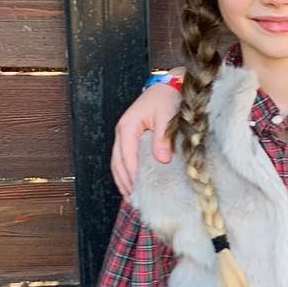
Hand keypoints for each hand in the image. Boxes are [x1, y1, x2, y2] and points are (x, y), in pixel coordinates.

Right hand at [110, 79, 182, 197]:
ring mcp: (124, 134)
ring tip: (131, 197)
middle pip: (117, 162)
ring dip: (122, 180)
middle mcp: (122, 131)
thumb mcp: (167, 116)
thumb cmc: (168, 99)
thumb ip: (163, 138)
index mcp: (128, 126)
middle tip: (134, 200)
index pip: (126, 156)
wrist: (170, 86)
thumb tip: (161, 159)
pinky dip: (126, 173)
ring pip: (117, 162)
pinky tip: (132, 184)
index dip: (131, 174)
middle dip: (124, 182)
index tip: (138, 190)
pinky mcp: (130, 137)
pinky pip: (123, 158)